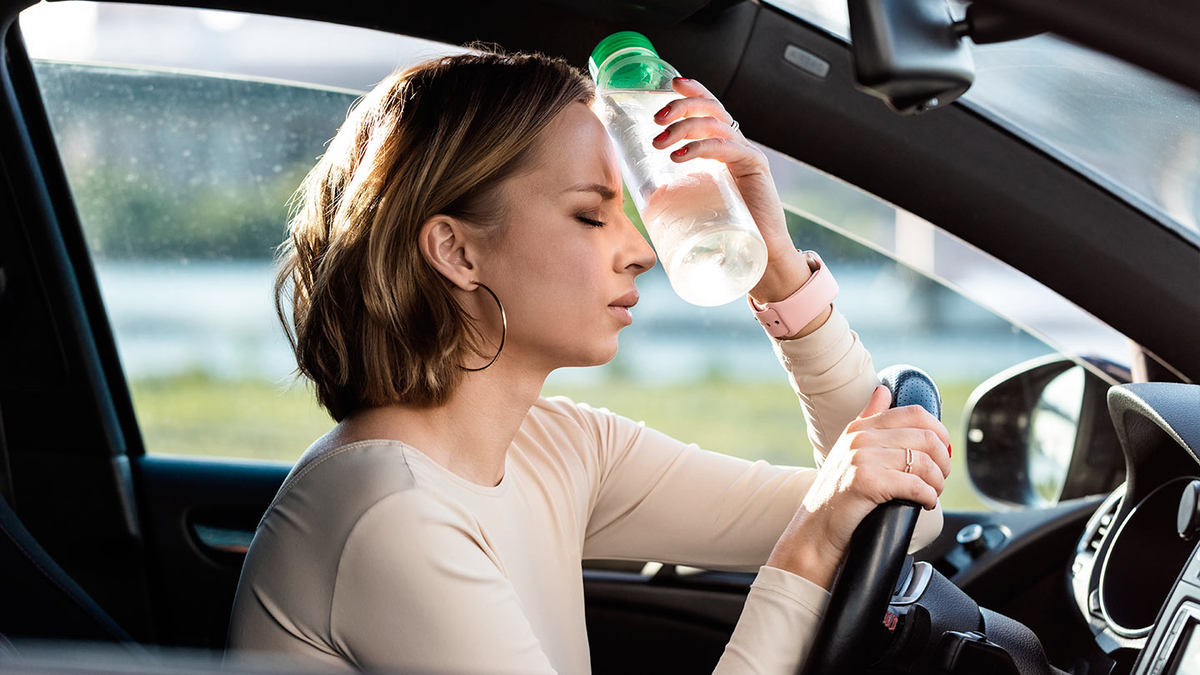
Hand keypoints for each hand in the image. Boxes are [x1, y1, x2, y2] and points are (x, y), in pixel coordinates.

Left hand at [650, 77, 792, 258]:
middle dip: (681, 107)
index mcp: (725, 148)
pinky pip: (726, 147)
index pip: (710, 109)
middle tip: (656, 119)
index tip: (670, 84)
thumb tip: (644, 196)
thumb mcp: (697, 202)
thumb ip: (679, 191)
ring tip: (659, 142)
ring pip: (714, 124)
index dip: (692, 92)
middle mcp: (738, 145)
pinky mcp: (755, 168)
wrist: (761, 255)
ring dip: (683, 128)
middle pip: (711, 108)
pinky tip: (679, 155)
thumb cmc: (726, 231)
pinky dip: (700, 147)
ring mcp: (748, 154)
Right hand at [766, 385, 951, 588]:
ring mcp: (862, 458)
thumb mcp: (849, 449)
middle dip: (942, 461)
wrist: (815, 528)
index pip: (915, 414)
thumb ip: (868, 419)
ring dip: (937, 482)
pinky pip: (915, 485)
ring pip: (924, 463)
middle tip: (940, 478)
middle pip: (926, 438)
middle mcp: (861, 438)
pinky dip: (928, 496)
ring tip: (932, 494)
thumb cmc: (837, 494)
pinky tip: (925, 503)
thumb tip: (883, 391)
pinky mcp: (867, 481)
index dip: (939, 433)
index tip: (941, 453)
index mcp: (861, 427)